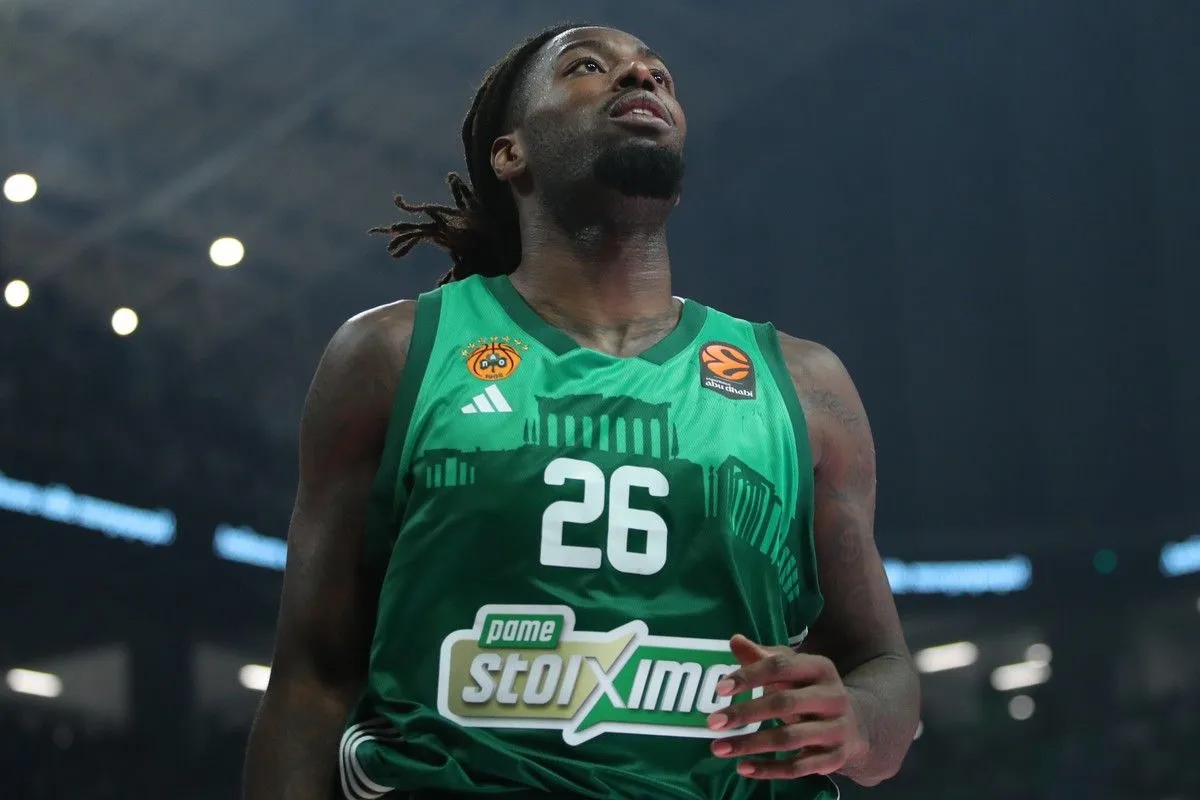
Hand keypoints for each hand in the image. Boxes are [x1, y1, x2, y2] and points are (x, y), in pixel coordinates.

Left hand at [706, 634, 866, 779]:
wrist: (855, 725)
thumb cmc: (810, 690)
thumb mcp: (793, 669)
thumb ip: (763, 656)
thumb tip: (735, 640)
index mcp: (820, 668)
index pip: (781, 666)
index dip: (750, 676)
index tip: (720, 689)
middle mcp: (833, 697)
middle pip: (784, 703)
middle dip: (745, 713)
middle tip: (713, 722)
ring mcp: (836, 729)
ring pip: (789, 738)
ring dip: (750, 744)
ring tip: (718, 748)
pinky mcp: (835, 758)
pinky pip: (798, 767)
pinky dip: (769, 769)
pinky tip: (743, 768)